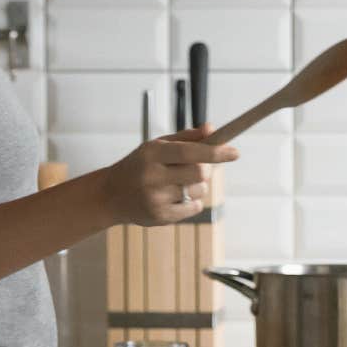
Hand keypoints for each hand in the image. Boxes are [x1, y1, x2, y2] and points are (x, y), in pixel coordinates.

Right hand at [100, 126, 237, 226]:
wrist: (110, 195)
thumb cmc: (139, 166)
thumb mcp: (157, 146)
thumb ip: (186, 138)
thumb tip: (213, 129)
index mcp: (152, 154)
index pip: (190, 151)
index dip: (215, 152)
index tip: (235, 153)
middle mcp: (152, 176)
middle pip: (200, 173)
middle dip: (206, 170)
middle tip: (199, 167)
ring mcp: (155, 199)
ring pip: (199, 191)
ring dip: (198, 186)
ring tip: (180, 183)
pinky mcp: (160, 217)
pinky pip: (194, 208)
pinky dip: (193, 201)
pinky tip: (175, 197)